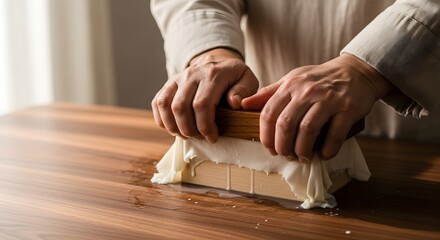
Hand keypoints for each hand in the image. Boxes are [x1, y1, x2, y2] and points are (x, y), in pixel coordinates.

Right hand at [152, 48, 258, 142]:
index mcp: (213, 74)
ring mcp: (178, 78)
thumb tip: (234, 103)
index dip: (205, 126)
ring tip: (187, 135)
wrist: (218, 61)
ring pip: (166, 106)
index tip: (213, 137)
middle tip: (200, 137)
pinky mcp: (169, 84)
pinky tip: (175, 128)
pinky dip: (163, 120)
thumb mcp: (248, 79)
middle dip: (189, 130)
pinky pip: (158, 103)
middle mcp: (192, 74)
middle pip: (181, 108)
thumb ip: (245, 91)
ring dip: (174, 127)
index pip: (202, 104)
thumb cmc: (234, 77)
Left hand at [242, 54, 393, 160]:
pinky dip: (327, 150)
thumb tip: (242, 104)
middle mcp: (307, 91)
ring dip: (302, 150)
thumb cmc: (320, 79)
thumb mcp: (292, 80)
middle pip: (285, 125)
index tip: (269, 149)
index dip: (265, 136)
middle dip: (282, 147)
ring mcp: (329, 100)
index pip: (269, 114)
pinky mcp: (348, 109)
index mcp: (290, 85)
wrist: (356, 71)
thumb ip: (269, 93)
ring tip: (302, 157)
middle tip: (286, 156)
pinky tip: (324, 154)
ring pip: (307, 130)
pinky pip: (334, 135)